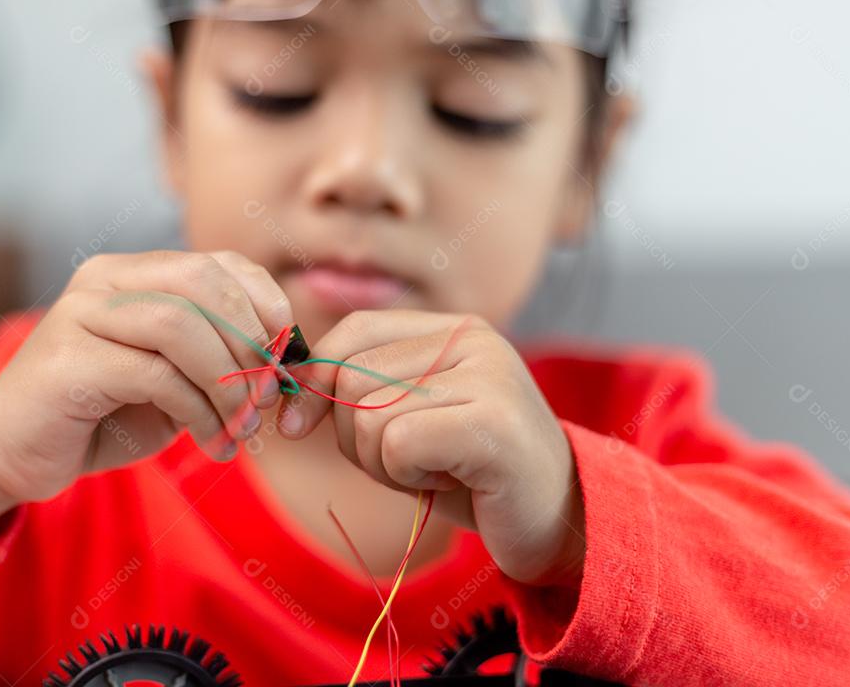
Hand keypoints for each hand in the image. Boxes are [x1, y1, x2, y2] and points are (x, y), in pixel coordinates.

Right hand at [0, 250, 290, 570]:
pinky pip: (156, 374)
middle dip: (251, 341)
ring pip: (181, 325)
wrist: (13, 454)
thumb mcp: (175, 378)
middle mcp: (103, 280)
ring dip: (229, 382)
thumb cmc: (103, 415)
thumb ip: (219, 357)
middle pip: (203, 281)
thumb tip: (284, 364)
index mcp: (134, 273)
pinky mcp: (67, 362)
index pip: (220, 264)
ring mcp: (79, 314)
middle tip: (269, 395)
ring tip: (243, 427)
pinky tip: (212, 443)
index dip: (267, 305)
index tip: (288, 357)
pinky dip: (198, 412)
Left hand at [274, 310, 585, 585]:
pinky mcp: (493, 422)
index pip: (354, 331)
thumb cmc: (475, 472)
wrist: (560, 521)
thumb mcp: (411, 419)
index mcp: (453, 328)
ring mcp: (487, 375)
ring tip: (434, 471)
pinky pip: (397, 443)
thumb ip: (362, 390)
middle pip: (350, 377)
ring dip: (383, 463)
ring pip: (367, 414)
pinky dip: (406, 477)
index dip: (313, 379)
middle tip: (406, 462)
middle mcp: (472, 338)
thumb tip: (289, 386)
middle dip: (354, 438)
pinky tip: (449, 483)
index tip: (294, 425)